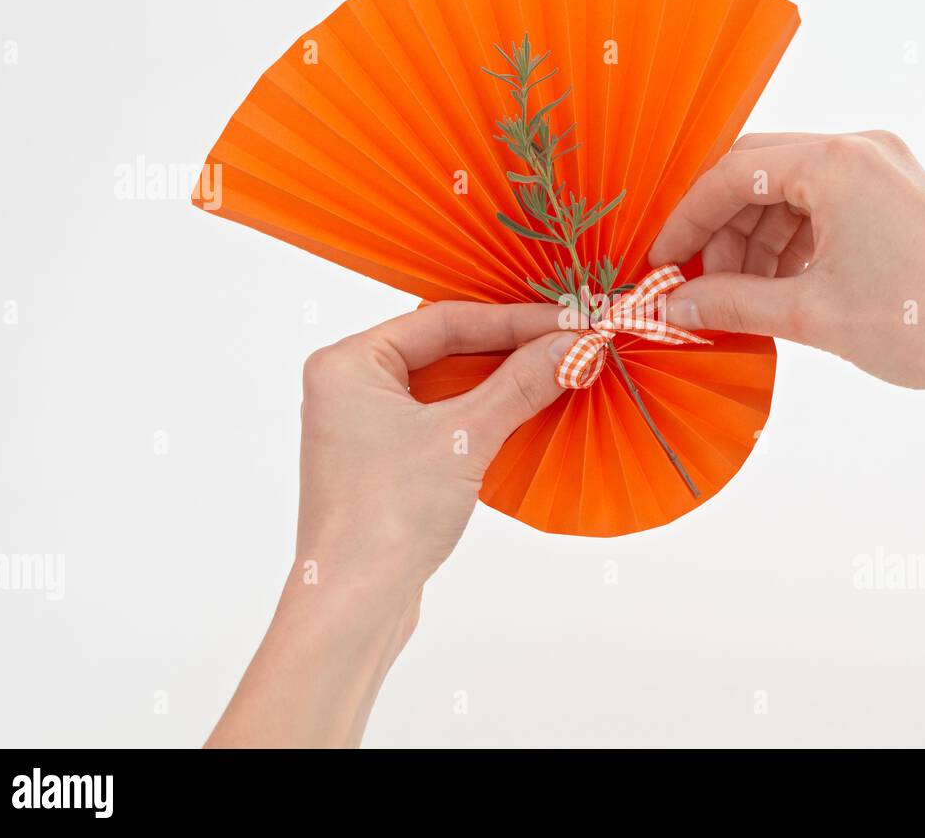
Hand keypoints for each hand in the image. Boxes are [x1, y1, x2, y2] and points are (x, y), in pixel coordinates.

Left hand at [208, 303, 574, 746]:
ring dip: (505, 380)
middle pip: (447, 347)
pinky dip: (488, 412)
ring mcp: (368, 426)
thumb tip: (574, 345)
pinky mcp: (388, 462)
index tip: (569, 321)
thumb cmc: (385, 518)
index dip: (514, 320)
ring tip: (564, 370)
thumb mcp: (465, 438)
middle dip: (512, 348)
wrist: (354, 605)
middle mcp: (352, 386)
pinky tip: (532, 409)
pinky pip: (446, 418)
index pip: (444, 320)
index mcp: (350, 363)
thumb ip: (521, 384)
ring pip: (449, 384)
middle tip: (574, 342)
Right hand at [649, 131, 924, 394]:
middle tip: (698, 286)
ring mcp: (883, 169)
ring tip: (742, 300)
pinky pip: (823, 206)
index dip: (686, 220)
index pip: (731, 174)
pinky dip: (792, 243)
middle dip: (720, 231)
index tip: (660, 262)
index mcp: (836, 161)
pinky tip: (781, 289)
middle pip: (757, 174)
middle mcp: (860, 149)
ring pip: (788, 191)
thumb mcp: (810, 315)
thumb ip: (731, 303)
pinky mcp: (898, 195)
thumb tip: (672, 305)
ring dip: (755, 242)